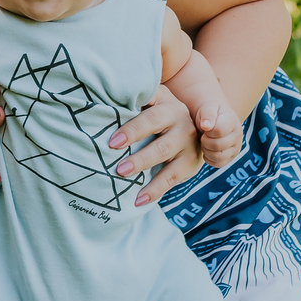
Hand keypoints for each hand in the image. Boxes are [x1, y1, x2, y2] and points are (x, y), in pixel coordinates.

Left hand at [108, 83, 201, 206]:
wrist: (199, 122)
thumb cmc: (158, 110)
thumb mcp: (150, 99)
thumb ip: (132, 100)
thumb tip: (101, 105)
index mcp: (167, 104)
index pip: (149, 117)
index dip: (132, 130)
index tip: (113, 143)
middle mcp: (181, 122)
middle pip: (161, 142)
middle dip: (139, 156)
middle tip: (119, 168)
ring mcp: (188, 143)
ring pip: (166, 159)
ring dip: (145, 170)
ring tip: (124, 178)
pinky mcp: (189, 163)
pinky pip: (171, 179)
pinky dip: (154, 191)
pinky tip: (139, 200)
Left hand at [194, 101, 243, 170]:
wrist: (215, 119)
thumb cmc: (210, 113)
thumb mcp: (208, 108)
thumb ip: (207, 115)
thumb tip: (206, 126)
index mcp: (232, 121)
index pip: (219, 131)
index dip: (208, 131)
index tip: (205, 127)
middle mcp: (237, 135)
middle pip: (218, 145)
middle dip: (205, 141)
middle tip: (203, 135)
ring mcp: (236, 148)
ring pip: (218, 157)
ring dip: (206, 151)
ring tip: (205, 142)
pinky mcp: (231, 158)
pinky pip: (218, 164)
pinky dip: (209, 159)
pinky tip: (207, 149)